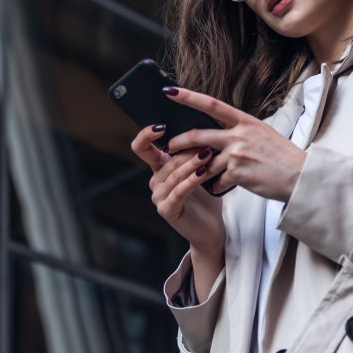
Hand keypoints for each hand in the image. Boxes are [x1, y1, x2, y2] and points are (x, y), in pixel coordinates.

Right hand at [130, 125, 224, 258]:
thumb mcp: (200, 169)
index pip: (142, 147)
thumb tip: (201, 127)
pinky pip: (179, 191)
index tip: (161, 125)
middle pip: (165, 159)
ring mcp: (158, 197)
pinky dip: (192, 180)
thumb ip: (194, 151)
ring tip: (208, 154)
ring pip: (173, 174)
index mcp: (158, 168)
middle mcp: (155, 181)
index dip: (146, 135)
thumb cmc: (206, 196)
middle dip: (185, 150)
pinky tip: (203, 172)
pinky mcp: (166, 210)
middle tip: (205, 142)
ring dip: (191, 163)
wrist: (211, 227)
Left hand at [163, 87, 306, 201]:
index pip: (212, 104)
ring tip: (198, 177)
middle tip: (169, 146)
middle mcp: (239, 134)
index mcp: (245, 121)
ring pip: (204, 162)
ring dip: (198, 171)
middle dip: (179, 141)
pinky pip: (215, 181)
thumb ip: (240, 131)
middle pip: (198, 135)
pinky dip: (215, 186)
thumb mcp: (262, 134)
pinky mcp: (237, 172)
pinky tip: (220, 188)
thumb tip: (220, 134)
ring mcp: (237, 153)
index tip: (170, 91)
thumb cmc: (282, 157)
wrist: (300, 177)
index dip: (189, 97)